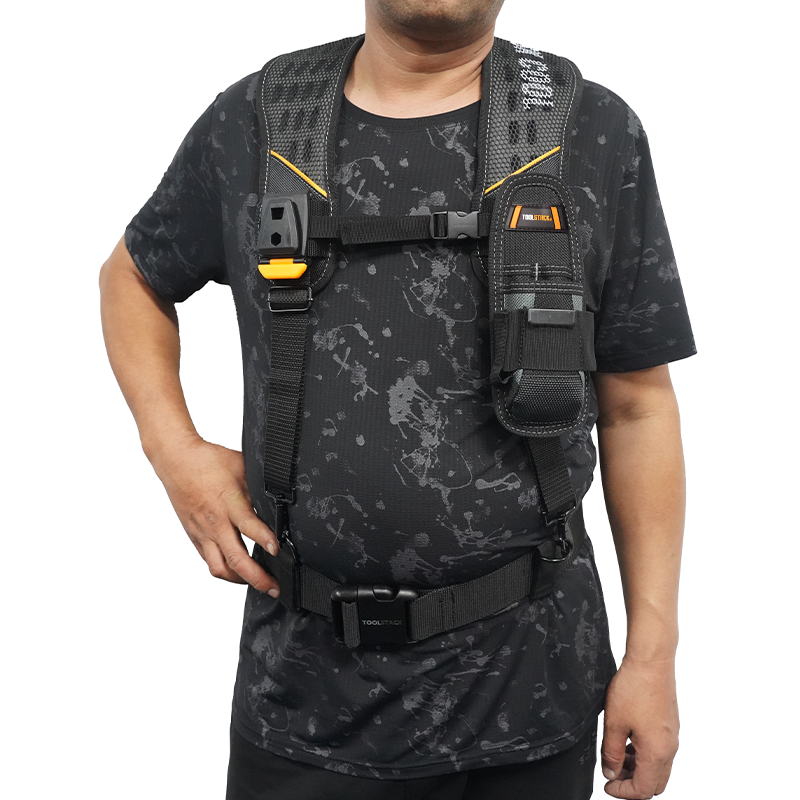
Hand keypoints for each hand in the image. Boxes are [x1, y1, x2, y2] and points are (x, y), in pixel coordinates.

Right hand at [152, 435, 280, 594]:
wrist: (176, 461)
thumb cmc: (209, 461)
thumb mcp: (242, 467)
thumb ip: (259, 488)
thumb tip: (279, 502)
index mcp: (229, 502)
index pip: (249, 526)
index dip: (265, 541)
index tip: (278, 551)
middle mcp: (215, 522)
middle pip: (235, 559)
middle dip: (257, 578)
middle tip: (275, 587)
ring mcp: (203, 532)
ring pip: (219, 568)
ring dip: (240, 580)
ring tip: (258, 584)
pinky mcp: (195, 537)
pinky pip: (209, 562)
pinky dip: (224, 571)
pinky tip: (237, 572)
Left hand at [601, 655, 678, 797]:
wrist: (651, 662)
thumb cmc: (634, 688)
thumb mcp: (614, 723)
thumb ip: (612, 753)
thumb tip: (611, 773)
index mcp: (656, 753)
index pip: (643, 790)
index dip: (623, 792)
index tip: (608, 785)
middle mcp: (669, 748)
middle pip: (655, 783)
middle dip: (633, 783)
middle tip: (613, 773)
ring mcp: (672, 736)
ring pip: (659, 767)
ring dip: (639, 768)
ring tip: (617, 755)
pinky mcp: (670, 725)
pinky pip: (661, 751)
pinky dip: (645, 754)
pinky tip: (628, 740)